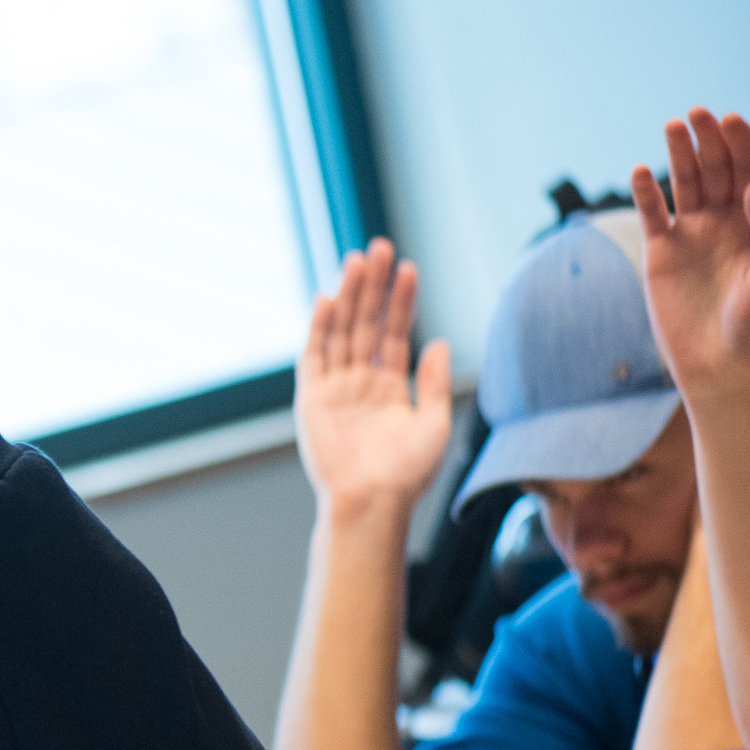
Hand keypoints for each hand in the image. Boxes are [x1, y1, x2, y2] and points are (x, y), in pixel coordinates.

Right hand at [292, 238, 453, 512]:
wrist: (372, 501)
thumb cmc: (406, 473)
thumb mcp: (434, 422)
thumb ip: (434, 380)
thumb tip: (438, 343)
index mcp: (389, 387)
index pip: (394, 332)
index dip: (401, 301)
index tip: (408, 269)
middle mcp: (360, 382)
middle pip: (366, 322)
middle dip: (372, 286)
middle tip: (378, 248)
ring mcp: (335, 387)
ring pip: (341, 331)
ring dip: (349, 295)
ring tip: (357, 260)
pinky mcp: (311, 398)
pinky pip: (314, 354)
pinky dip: (319, 326)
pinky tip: (328, 297)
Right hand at [633, 109, 749, 401]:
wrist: (717, 365)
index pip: (748, 171)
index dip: (741, 143)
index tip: (731, 120)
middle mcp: (722, 222)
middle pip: (715, 169)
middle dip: (708, 139)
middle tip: (697, 114)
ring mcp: (690, 235)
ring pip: (684, 183)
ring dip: (679, 154)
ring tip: (672, 127)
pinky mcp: (660, 253)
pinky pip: (653, 214)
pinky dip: (646, 193)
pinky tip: (642, 171)